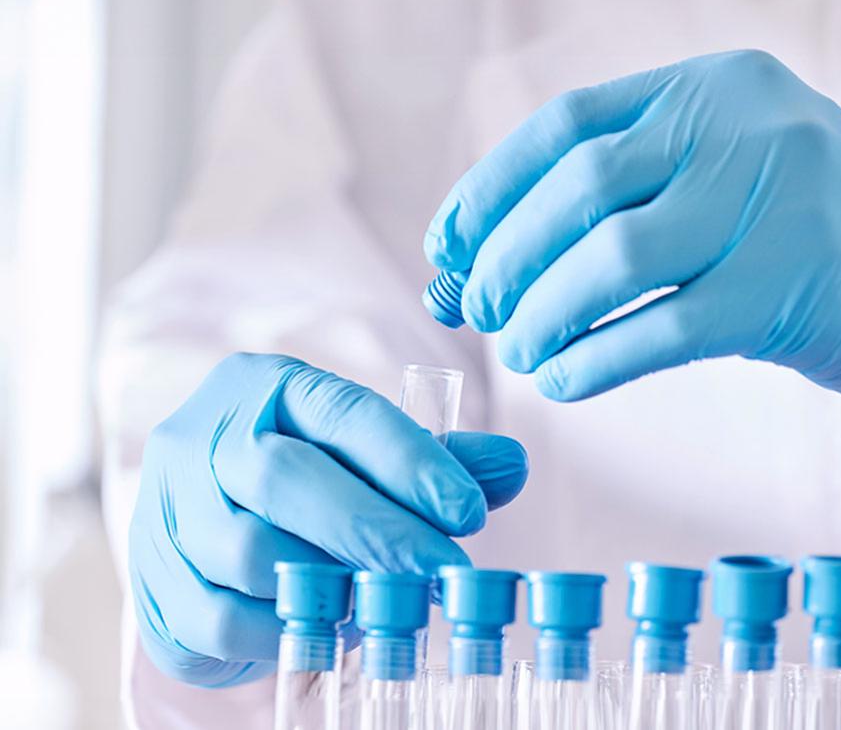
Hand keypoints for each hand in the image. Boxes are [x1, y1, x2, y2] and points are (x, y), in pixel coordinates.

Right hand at [129, 353, 527, 686]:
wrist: (198, 516)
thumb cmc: (301, 476)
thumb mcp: (362, 452)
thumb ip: (433, 461)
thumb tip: (511, 467)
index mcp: (261, 386)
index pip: (339, 409)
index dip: (407, 460)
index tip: (467, 510)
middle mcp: (202, 437)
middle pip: (285, 478)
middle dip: (375, 529)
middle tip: (443, 568)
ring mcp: (166, 509)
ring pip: (251, 553)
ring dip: (330, 583)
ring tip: (388, 599)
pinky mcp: (154, 581)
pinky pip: (222, 620)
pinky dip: (284, 630)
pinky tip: (327, 625)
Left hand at [425, 50, 840, 408]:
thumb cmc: (816, 239)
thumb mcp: (726, 183)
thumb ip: (622, 206)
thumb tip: (480, 266)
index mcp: (713, 89)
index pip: (566, 127)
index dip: (490, 190)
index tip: (447, 247)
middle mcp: (744, 127)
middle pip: (579, 189)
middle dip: (505, 258)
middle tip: (479, 311)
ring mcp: (778, 202)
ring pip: (613, 257)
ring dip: (543, 313)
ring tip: (519, 351)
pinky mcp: (795, 287)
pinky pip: (663, 327)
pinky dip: (596, 358)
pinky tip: (563, 380)